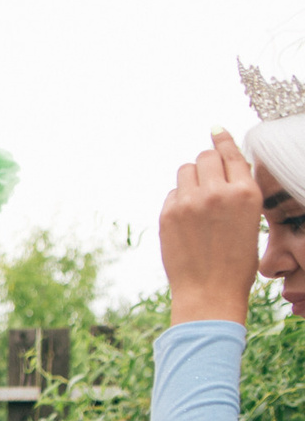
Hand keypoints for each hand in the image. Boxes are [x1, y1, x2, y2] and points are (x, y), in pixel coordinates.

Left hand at [161, 129, 264, 325]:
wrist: (209, 291)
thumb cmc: (235, 261)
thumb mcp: (250, 221)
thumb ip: (237, 192)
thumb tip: (221, 168)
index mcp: (246, 193)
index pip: (231, 153)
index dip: (223, 140)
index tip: (216, 129)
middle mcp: (218, 192)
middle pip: (206, 157)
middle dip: (208, 165)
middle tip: (210, 182)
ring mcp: (190, 202)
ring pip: (186, 169)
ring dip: (192, 178)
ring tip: (199, 201)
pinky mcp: (169, 213)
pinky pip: (173, 192)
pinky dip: (180, 198)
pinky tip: (188, 220)